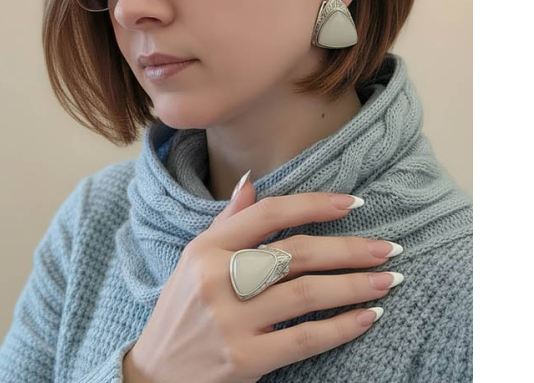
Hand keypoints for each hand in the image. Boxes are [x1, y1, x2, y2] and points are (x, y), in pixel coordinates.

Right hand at [124, 175, 402, 382]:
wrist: (156, 375)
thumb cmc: (181, 309)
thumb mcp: (194, 258)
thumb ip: (228, 220)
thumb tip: (253, 181)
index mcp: (206, 248)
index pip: (268, 214)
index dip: (314, 204)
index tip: (353, 202)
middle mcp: (218, 278)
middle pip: (296, 253)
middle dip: (348, 248)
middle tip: (388, 248)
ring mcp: (232, 320)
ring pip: (307, 293)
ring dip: (355, 285)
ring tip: (388, 280)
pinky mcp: (245, 358)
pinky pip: (305, 338)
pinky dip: (342, 326)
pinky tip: (368, 316)